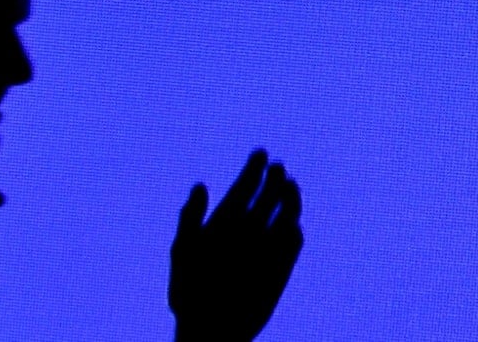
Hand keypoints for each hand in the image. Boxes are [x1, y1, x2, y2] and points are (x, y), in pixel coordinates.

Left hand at [170, 149, 303, 341]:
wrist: (208, 328)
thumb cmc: (189, 290)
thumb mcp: (183, 249)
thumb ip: (191, 217)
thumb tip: (200, 185)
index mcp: (223, 220)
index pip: (243, 187)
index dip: (252, 169)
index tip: (261, 152)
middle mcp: (247, 230)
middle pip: (266, 196)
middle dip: (273, 179)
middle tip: (278, 166)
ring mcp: (266, 247)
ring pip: (285, 215)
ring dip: (290, 200)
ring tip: (290, 186)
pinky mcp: (281, 267)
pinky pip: (292, 245)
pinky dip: (293, 233)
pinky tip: (290, 224)